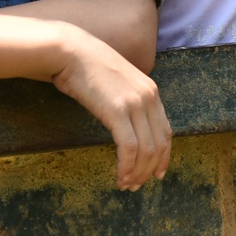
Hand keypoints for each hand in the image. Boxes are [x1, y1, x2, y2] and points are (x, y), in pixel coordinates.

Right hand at [49, 25, 170, 191]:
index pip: (165, 131)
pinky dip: (126, 167)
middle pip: (159, 144)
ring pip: (146, 150)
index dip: (163, 155)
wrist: (69, 51)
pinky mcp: (118, 112)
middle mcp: (148, 97)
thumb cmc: (85, 65)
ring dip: (137, 173)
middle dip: (150, 169)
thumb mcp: (116, 80)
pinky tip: (119, 177)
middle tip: (137, 185)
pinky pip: (129, 148)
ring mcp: (135, 103)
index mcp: (150, 90)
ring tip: (126, 185)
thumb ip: (127, 98)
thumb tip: (126, 122)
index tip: (157, 172)